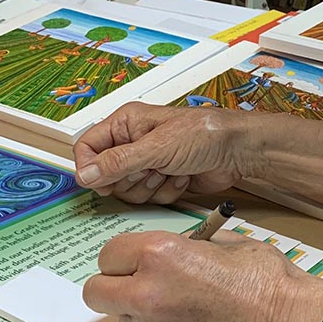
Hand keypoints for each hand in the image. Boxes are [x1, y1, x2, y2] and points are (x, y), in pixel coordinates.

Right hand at [73, 102, 249, 203]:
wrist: (236, 151)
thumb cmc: (204, 133)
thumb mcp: (157, 147)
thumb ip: (118, 162)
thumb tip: (86, 174)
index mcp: (126, 123)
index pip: (87, 146)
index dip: (91, 168)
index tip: (104, 182)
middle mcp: (133, 142)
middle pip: (107, 176)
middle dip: (131, 179)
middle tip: (151, 168)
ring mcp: (147, 162)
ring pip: (127, 191)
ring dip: (151, 186)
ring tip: (170, 170)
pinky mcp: (161, 179)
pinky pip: (148, 198)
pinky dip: (166, 191)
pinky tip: (182, 176)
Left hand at [83, 230, 322, 321]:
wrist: (283, 316)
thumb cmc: (260, 278)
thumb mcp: (218, 243)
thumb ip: (182, 245)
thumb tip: (166, 249)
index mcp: (160, 254)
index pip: (109, 253)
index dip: (123, 255)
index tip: (135, 258)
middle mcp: (148, 292)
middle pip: (97, 290)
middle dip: (114, 284)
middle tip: (136, 281)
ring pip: (117, 318)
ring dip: (132, 310)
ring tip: (167, 303)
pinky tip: (176, 319)